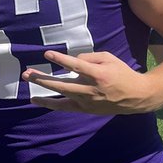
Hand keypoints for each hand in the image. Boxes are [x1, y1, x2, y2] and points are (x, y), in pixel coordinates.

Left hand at [23, 50, 149, 113]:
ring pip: (60, 96)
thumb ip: (89, 57)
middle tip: (27, 72)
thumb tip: (71, 61)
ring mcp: (87, 101)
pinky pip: (64, 107)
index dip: (60, 59)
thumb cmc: (121, 73)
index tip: (47, 54)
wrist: (135, 97)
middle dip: (43, 78)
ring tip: (28, 79)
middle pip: (62, 84)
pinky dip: (50, 104)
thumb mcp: (109, 58)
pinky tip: (35, 100)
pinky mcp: (85, 109)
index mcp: (98, 74)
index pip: (76, 66)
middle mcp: (91, 89)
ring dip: (42, 88)